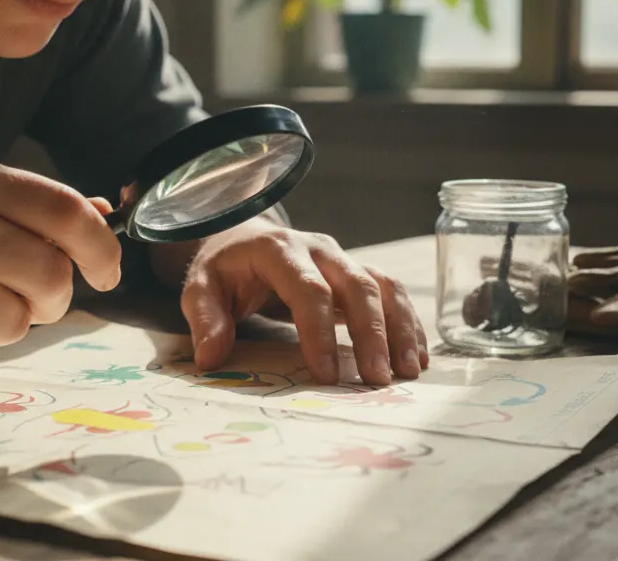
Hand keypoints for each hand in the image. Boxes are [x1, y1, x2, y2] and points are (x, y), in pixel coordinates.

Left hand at [179, 222, 428, 385]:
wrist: (244, 237)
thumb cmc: (225, 269)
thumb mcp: (201, 287)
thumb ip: (205, 318)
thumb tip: (212, 358)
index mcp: (279, 249)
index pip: (307, 289)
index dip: (319, 332)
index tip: (326, 375)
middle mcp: (319, 249)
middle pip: (357, 285)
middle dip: (372, 333)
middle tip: (378, 379)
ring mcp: (343, 258)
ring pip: (383, 286)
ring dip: (400, 328)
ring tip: (408, 371)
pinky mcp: (357, 272)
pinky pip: (391, 293)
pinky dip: (408, 323)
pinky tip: (417, 357)